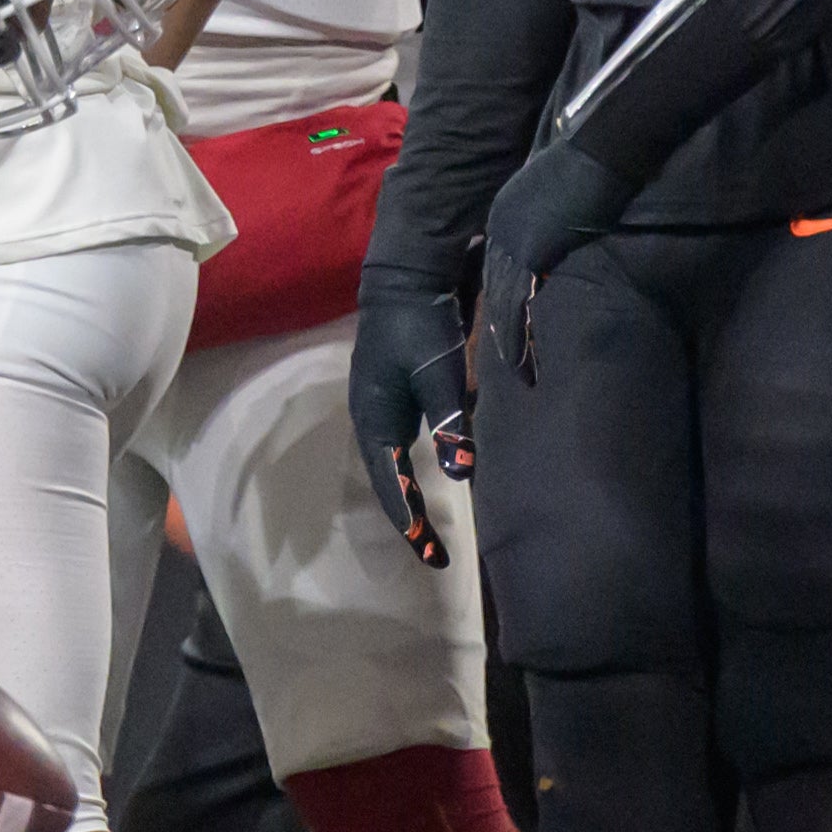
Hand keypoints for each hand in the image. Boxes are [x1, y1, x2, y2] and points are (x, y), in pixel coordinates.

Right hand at [346, 267, 473, 564]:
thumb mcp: (439, 371)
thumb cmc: (420, 324)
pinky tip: (431, 480)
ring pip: (392, 465)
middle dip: (408, 518)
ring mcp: (379, 407)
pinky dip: (412, 473)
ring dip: (410, 498)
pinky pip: (399, 448)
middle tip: (434, 553)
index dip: (410, 520)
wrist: (405, 278)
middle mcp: (370, 418)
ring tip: (430, 529)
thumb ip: (450, 420)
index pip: (390, 482)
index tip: (430, 553)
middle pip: (387, 480)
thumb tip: (461, 473)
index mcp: (373, 417)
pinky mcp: (393, 395)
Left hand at [478, 139, 633, 388]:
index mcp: (504, 218)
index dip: (502, 303)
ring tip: (518, 373)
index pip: (497, 271)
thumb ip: (548, 231)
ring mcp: (509, 240)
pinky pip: (518, 303)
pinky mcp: (528, 251)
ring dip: (509, 342)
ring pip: (502, 303)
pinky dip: (519, 335)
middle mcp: (499, 231)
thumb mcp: (559, 205)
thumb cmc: (588, 174)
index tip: (505, 334)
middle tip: (508, 362)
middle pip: (494, 289)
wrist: (598, 156)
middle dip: (500, 329)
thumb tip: (554, 254)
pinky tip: (522, 361)